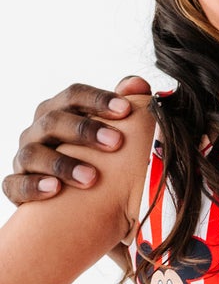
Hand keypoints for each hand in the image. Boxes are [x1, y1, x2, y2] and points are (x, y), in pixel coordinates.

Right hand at [4, 77, 151, 204]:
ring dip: (62, 164)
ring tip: (91, 177)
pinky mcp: (16, 185)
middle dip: (84, 130)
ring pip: (33, 154)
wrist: (71, 197)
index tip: (126, 109)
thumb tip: (138, 85)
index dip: (98, 99)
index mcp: (59, 111)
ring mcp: (24, 158)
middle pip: (53, 121)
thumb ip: (122, 108)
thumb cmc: (94, 156)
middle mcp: (37, 131)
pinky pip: (16, 184)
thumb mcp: (109, 131)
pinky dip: (34, 186)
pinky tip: (55, 190)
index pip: (74, 95)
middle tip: (116, 142)